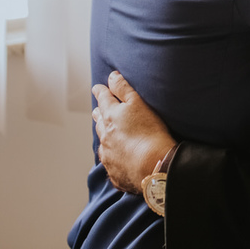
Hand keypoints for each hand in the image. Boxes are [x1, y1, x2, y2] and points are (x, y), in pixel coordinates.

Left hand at [92, 71, 175, 194]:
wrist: (153, 166)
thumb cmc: (150, 132)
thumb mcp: (139, 103)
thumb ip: (124, 89)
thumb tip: (112, 77)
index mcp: (111, 116)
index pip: (103, 99)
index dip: (101, 92)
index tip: (96, 88)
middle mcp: (105, 135)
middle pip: (99, 121)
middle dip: (99, 114)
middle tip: (98, 110)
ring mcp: (108, 155)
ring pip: (102, 142)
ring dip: (103, 134)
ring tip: (105, 132)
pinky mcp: (115, 172)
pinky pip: (110, 161)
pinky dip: (111, 155)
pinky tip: (115, 156)